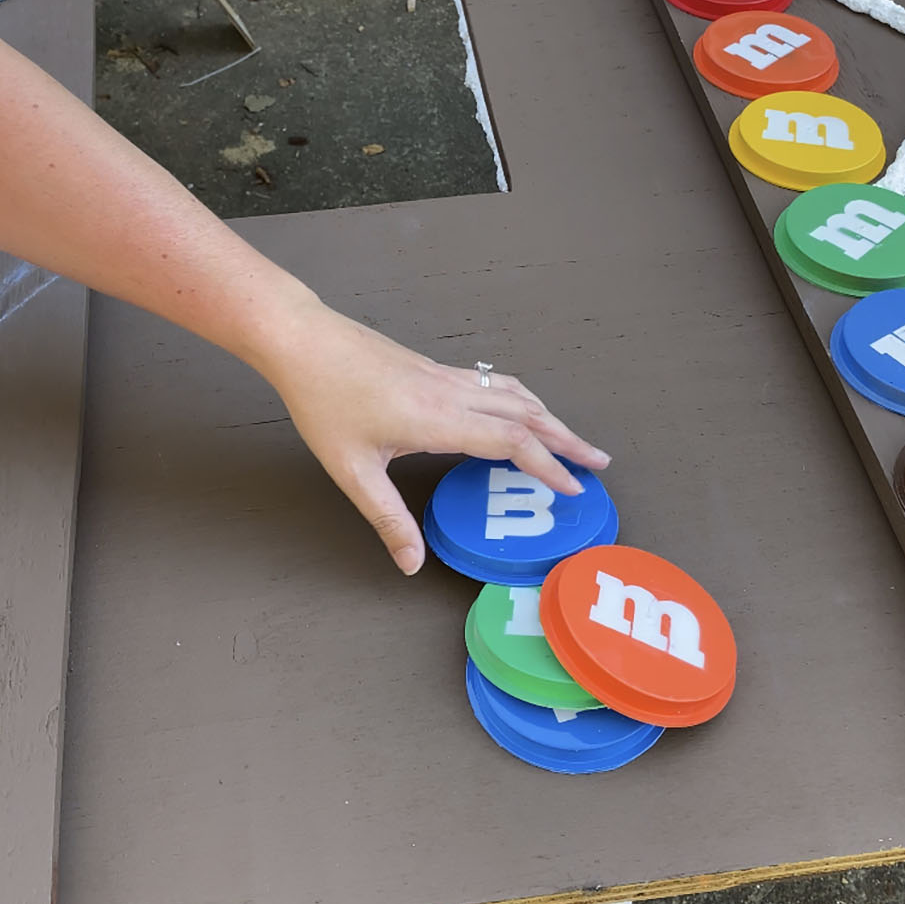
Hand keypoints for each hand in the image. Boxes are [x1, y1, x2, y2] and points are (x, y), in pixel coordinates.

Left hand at [260, 300, 610, 575]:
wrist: (304, 339)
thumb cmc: (323, 400)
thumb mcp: (351, 471)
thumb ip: (387, 519)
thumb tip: (412, 564)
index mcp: (438, 419)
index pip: (512, 442)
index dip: (548, 466)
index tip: (575, 488)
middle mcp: (451, 393)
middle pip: (527, 413)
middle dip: (567, 439)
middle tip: (600, 461)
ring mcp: (444, 376)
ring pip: (513, 392)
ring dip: (549, 415)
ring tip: (571, 438)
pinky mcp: (433, 368)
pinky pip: (493, 383)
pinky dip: (521, 398)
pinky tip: (520, 407)